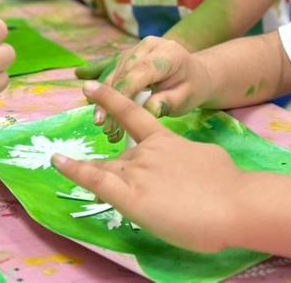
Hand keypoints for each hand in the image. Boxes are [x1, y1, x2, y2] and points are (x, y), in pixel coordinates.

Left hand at [52, 81, 241, 253]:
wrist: (234, 203)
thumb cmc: (228, 183)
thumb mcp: (205, 158)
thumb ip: (186, 157)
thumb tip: (184, 164)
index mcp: (167, 140)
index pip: (133, 115)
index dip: (110, 99)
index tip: (90, 87)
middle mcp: (148, 152)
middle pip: (120, 157)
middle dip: (120, 173)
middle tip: (134, 191)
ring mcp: (138, 172)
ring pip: (107, 170)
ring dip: (96, 175)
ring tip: (93, 181)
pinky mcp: (131, 196)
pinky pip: (96, 180)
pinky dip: (73, 169)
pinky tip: (56, 160)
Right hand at [97, 37, 211, 141]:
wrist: (195, 74)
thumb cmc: (191, 87)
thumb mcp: (186, 97)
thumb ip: (167, 102)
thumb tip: (147, 111)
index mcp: (167, 53)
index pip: (140, 72)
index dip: (121, 94)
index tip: (108, 117)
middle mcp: (148, 46)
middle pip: (122, 72)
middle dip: (109, 100)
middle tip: (104, 127)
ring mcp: (136, 48)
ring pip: (113, 71)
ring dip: (103, 97)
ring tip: (101, 122)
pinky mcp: (127, 55)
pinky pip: (109, 65)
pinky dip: (97, 75)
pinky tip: (80, 74)